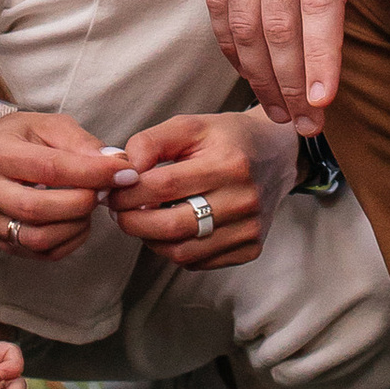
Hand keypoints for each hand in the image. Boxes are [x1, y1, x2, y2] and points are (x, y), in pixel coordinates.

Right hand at [0, 110, 129, 259]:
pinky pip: (41, 253)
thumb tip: (116, 164)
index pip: (48, 168)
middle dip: (82, 202)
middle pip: (37, 208)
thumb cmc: (24, 138)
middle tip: (105, 191)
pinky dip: (70, 240)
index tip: (124, 173)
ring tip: (90, 205)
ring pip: (37, 237)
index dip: (91, 172)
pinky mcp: (2, 242)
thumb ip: (82, 143)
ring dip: (76, 225)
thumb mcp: (50, 125)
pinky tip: (79, 221)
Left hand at [107, 111, 271, 268]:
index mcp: (229, 164)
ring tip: (142, 219)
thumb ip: (152, 142)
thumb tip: (124, 170)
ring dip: (151, 239)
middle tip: (118, 211)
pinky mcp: (251, 248)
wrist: (277, 154)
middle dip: (132, 221)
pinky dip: (175, 249)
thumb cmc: (227, 138)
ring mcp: (250, 229)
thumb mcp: (190, 126)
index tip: (113, 191)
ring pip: (182, 251)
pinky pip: (198, 262)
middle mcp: (244, 200)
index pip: (164, 187)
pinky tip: (171, 229)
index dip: (129, 193)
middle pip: (172, 226)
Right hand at [207, 0, 389, 125]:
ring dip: (255, 70)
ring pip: (238, 13)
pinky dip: (224, 35)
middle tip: (304, 128)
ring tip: (275, 109)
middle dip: (289, 80)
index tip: (324, 103)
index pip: (320, 0)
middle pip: (275, 18)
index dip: (321, 56)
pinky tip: (242, 66)